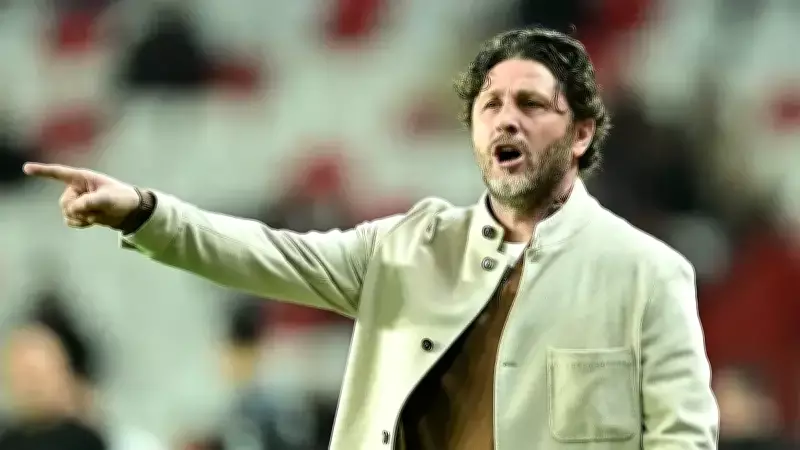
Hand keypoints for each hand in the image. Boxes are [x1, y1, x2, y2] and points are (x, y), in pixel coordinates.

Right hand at [22, 162, 140, 229]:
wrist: (130, 211)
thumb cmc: (122, 198)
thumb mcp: (109, 199)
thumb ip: (90, 202)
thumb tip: (73, 209)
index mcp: (83, 178)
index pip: (59, 173)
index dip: (42, 171)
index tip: (26, 168)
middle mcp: (76, 188)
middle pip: (65, 203)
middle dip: (81, 210)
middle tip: (98, 209)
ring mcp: (77, 201)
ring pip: (67, 213)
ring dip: (83, 217)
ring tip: (99, 213)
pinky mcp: (79, 212)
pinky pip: (71, 221)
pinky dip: (81, 223)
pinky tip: (92, 221)